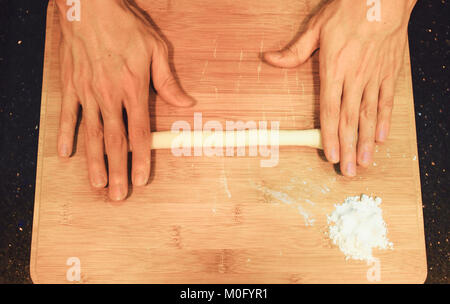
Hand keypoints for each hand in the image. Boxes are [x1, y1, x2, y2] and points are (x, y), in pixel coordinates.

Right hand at [56, 0, 193, 199]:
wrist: (90, 6)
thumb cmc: (124, 26)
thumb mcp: (155, 49)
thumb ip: (168, 81)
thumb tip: (186, 103)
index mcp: (134, 89)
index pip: (139, 133)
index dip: (141, 159)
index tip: (141, 180)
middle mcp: (110, 96)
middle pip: (115, 141)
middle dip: (117, 171)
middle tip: (117, 194)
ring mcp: (88, 93)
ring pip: (92, 134)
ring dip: (94, 161)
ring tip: (97, 183)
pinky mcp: (71, 86)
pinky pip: (68, 115)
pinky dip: (66, 134)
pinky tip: (65, 153)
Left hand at [264, 0, 415, 175]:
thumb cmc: (348, 11)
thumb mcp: (315, 28)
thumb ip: (295, 51)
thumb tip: (270, 59)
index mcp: (334, 69)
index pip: (330, 110)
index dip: (330, 135)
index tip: (330, 155)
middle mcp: (355, 77)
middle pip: (349, 119)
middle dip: (348, 147)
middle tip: (348, 170)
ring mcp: (374, 77)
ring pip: (368, 115)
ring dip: (366, 141)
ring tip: (365, 161)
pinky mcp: (389, 72)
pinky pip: (386, 100)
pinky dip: (384, 120)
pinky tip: (381, 137)